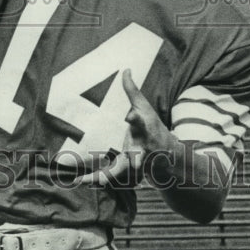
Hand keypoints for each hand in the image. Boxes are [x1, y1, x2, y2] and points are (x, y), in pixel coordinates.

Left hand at [80, 69, 171, 187]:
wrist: (166, 153)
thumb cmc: (152, 125)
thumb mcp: (144, 106)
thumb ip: (132, 90)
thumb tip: (126, 69)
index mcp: (143, 128)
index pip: (139, 121)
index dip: (134, 117)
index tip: (129, 115)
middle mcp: (140, 146)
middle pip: (136, 153)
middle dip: (135, 159)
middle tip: (133, 163)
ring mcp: (133, 160)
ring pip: (122, 170)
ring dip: (109, 176)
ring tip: (95, 181)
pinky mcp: (125, 168)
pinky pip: (110, 175)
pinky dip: (97, 179)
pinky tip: (82, 181)